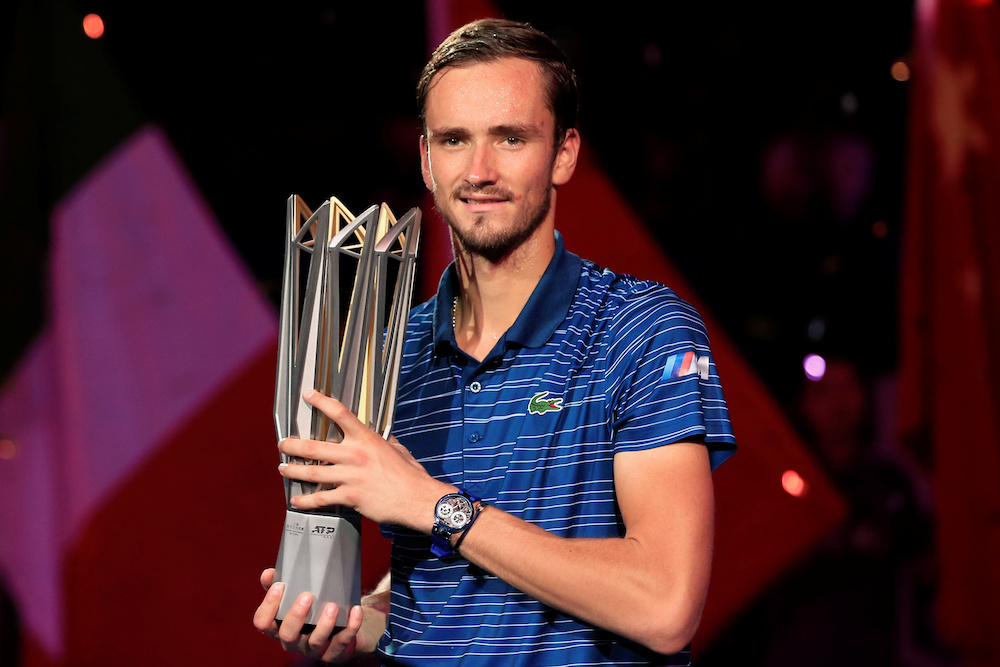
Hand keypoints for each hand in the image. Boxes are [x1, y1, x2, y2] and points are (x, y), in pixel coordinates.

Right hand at [252, 568, 381, 662]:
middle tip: (307, 596)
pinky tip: (356, 610)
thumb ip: (279, 584)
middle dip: (296, 616)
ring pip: (315, 642)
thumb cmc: (311, 607)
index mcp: (279, 627)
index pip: (263, 623)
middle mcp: (293, 641)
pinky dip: (351, 626)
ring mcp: (313, 649)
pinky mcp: (334, 652)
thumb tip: (269, 573)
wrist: (341, 624)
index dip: (268, 606)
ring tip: (332, 606)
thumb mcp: (294, 595)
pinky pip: (342, 642)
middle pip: (287, 635)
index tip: (280, 586)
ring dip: (324, 625)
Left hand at [277, 390, 451, 528]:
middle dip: (292, 445)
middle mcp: (354, 455)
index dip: (321, 402)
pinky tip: (297, 501)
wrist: (417, 498)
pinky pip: (321, 499)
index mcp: (366, 440)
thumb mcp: (398, 449)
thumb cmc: (410, 475)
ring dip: (293, 470)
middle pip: (314, 446)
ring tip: (283, 468)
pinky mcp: (349, 496)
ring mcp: (350, 477)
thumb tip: (381, 439)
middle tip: (283, 444)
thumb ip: (384, 442)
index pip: (340, 414)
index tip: (309, 395)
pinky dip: (306, 501)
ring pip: (312, 472)